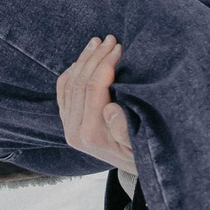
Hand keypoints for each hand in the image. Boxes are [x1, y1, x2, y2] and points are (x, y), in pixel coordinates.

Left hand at [57, 35, 136, 175]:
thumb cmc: (147, 155)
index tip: (120, 47)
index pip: (93, 88)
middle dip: (95, 56)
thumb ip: (124, 130)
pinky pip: (63, 91)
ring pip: (69, 84)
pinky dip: (72, 71)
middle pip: (79, 82)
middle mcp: (74, 131)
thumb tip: (109, 108)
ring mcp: (69, 127)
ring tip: (98, 41)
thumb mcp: (142, 147)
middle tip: (110, 38)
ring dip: (83, 59)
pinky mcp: (68, 123)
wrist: (137, 171)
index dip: (106, 63)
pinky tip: (84, 58)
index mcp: (92, 134)